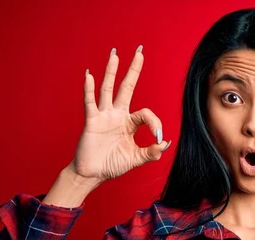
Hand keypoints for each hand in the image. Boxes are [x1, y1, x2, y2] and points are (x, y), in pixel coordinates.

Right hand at [70, 45, 170, 184]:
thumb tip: (165, 143)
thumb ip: (151, 152)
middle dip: (133, 70)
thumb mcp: (136, 159)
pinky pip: (91, 103)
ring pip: (108, 90)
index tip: (158, 137)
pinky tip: (90, 75)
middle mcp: (117, 115)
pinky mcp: (92, 121)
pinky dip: (89, 90)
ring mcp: (104, 116)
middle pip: (127, 87)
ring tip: (115, 54)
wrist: (93, 174)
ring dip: (111, 72)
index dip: (155, 124)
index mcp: (130, 123)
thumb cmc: (113, 165)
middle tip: (140, 51)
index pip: (146, 114)